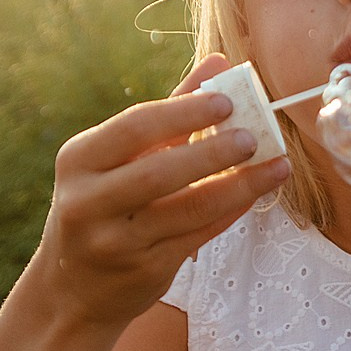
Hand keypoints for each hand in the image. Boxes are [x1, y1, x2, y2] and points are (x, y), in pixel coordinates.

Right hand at [35, 53, 290, 327]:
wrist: (74, 287)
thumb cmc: (104, 203)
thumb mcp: (118, 157)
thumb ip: (170, 111)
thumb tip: (220, 64)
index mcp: (79, 159)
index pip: (134, 127)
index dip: (183, 112)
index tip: (227, 101)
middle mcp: (87, 201)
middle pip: (157, 172)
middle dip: (211, 153)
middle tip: (253, 137)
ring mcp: (114, 241)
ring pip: (185, 209)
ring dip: (237, 186)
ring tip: (275, 165)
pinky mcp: (143, 270)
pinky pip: (198, 236)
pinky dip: (230, 212)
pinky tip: (256, 193)